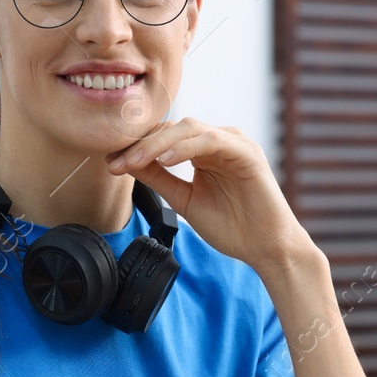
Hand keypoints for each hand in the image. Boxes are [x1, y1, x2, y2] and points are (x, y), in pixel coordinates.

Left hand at [106, 117, 315, 274]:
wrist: (265, 248)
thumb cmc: (232, 226)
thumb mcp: (184, 200)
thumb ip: (158, 178)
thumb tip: (125, 162)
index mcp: (203, 151)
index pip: (164, 138)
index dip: (136, 147)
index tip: (110, 163)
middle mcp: (218, 141)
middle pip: (172, 129)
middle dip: (141, 144)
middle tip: (116, 161)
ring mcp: (234, 143)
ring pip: (188, 129)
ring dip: (157, 144)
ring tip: (135, 161)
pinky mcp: (247, 152)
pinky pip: (211, 140)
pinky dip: (186, 147)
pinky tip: (166, 159)